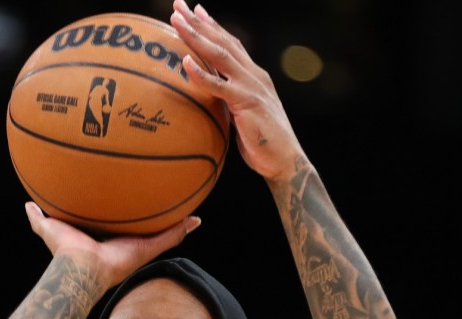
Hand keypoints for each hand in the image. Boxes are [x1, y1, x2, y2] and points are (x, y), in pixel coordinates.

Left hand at [24, 202, 200, 289]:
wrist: (80, 268)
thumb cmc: (65, 253)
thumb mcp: (50, 228)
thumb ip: (38, 218)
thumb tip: (29, 205)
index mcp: (107, 237)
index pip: (121, 222)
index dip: (129, 212)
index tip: (136, 199)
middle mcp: (125, 242)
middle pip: (144, 226)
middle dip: (155, 216)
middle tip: (167, 199)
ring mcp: (138, 246)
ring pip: (161, 232)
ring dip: (176, 222)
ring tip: (189, 206)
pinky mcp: (146, 249)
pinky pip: (169, 237)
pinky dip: (184, 228)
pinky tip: (196, 219)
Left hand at [170, 0, 306, 183]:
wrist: (285, 160)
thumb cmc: (263, 144)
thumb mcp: (243, 117)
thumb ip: (229, 103)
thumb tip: (209, 101)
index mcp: (253, 76)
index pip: (231, 44)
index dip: (212, 26)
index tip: (195, 10)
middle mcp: (253, 75)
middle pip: (222, 41)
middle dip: (199, 21)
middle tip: (178, 4)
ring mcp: (251, 87)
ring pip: (219, 55)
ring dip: (196, 36)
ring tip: (176, 20)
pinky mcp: (247, 103)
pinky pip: (219, 86)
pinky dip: (201, 74)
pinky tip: (185, 62)